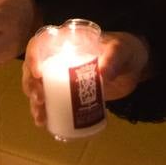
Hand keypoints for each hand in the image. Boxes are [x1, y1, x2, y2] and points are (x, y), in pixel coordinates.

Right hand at [22, 31, 150, 128]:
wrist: (134, 67)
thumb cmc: (126, 50)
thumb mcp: (122, 50)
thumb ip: (114, 58)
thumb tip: (101, 74)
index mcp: (68, 41)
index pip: (42, 42)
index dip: (34, 55)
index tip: (39, 73)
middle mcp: (59, 57)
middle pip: (34, 67)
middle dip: (31, 84)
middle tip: (39, 99)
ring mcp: (62, 76)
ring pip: (39, 86)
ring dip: (34, 102)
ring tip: (40, 117)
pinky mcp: (68, 93)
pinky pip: (51, 101)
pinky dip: (45, 112)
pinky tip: (45, 123)